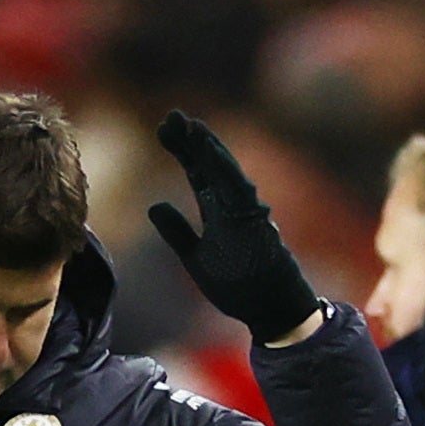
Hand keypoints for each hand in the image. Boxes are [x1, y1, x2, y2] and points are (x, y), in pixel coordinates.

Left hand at [149, 110, 322, 341]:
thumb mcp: (196, 258)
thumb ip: (177, 232)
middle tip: (171, 116)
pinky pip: (238, 189)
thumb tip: (154, 206)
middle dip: (191, 141)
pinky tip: (209, 151)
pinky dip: (223, 169)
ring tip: (190, 125)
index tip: (163, 129)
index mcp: (217, 212)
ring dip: (208, 148)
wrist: (270, 309)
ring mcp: (246, 212)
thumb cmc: (239, 286)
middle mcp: (232, 205)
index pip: (197, 173)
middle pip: (208, 165)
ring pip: (225, 172)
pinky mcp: (256, 221)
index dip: (182, 150)